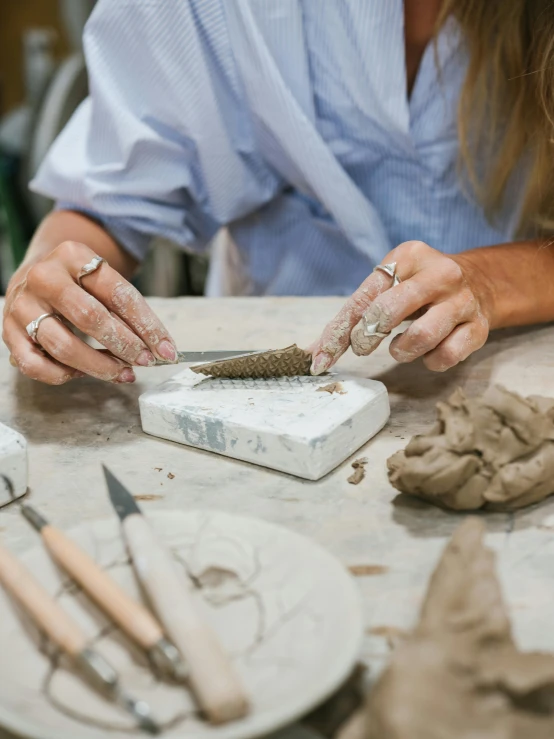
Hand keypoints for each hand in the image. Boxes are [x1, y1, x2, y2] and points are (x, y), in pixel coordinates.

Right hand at [3, 241, 177, 384]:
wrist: (37, 273)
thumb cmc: (79, 283)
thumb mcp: (103, 281)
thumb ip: (127, 311)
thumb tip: (158, 348)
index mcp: (73, 255)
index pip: (117, 293)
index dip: (146, 325)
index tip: (165, 349)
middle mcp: (44, 276)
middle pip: (90, 318)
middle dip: (124, 345)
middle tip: (144, 361)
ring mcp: (22, 304)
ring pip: (63, 345)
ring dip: (99, 366)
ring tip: (122, 372)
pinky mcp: (8, 331)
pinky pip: (34, 364)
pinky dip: (62, 375)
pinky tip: (82, 373)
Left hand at [311, 240, 493, 373]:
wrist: (481, 282)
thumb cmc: (420, 288)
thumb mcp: (391, 283)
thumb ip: (355, 313)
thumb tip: (315, 352)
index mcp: (410, 255)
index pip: (366, 295)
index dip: (340, 330)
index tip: (320, 357)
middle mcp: (440, 273)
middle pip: (390, 310)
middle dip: (367, 336)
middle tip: (362, 347)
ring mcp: (462, 300)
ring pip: (422, 336)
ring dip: (401, 351)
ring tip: (399, 348)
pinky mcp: (478, 326)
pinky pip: (447, 355)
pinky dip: (430, 361)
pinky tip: (427, 353)